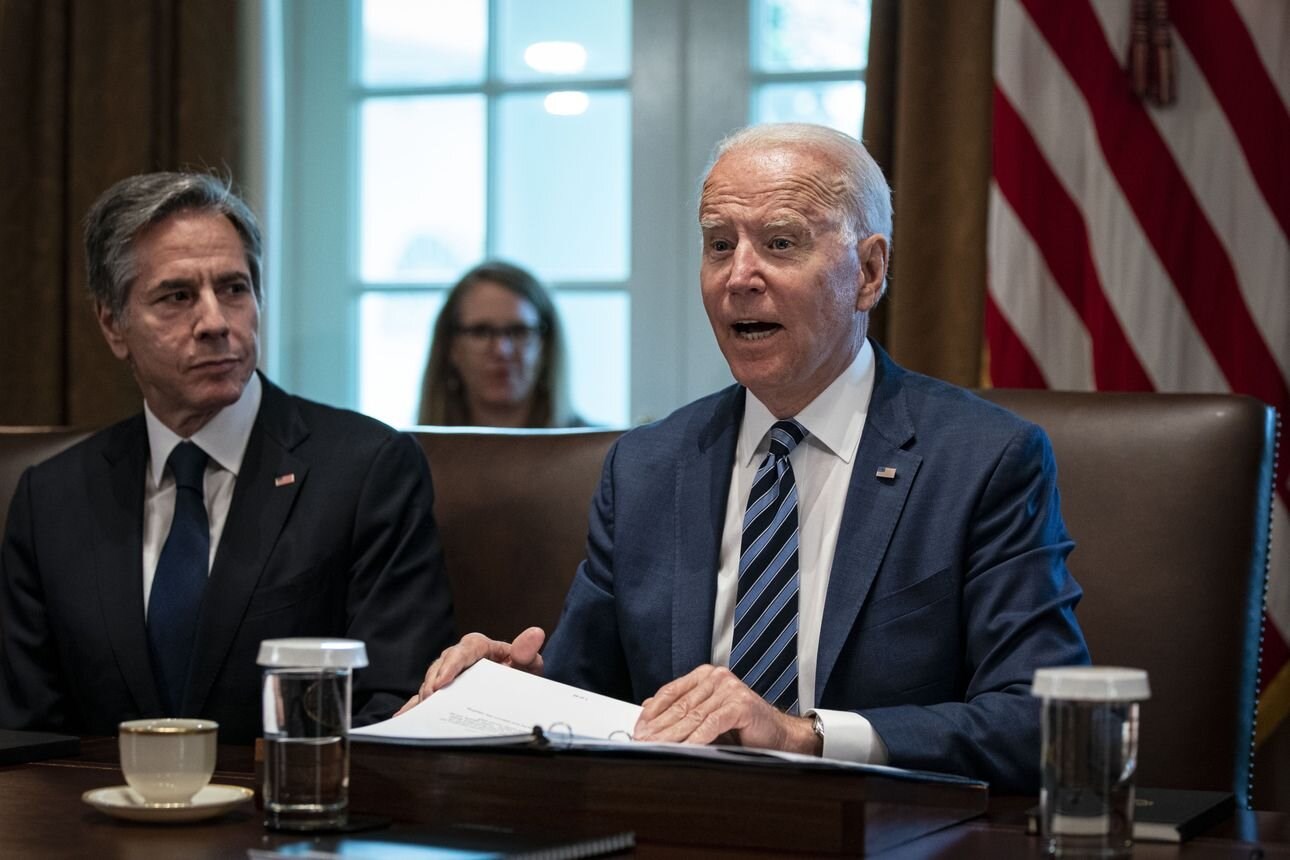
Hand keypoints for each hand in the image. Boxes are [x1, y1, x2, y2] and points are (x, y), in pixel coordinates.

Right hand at [394, 626, 545, 715]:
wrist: (516, 688)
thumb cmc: (519, 673)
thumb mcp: (527, 664)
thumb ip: (528, 651)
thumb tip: (536, 634)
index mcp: (478, 646)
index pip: (463, 651)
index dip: (451, 665)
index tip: (443, 682)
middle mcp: (459, 658)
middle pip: (442, 666)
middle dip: (434, 682)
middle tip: (430, 700)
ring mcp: (448, 674)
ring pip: (431, 681)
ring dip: (425, 695)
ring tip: (421, 712)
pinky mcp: (442, 691)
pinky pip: (424, 696)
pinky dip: (413, 705)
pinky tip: (403, 716)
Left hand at [631, 664, 819, 754]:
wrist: (779, 735)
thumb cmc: (743, 727)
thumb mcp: (707, 714)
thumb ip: (682, 709)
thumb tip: (648, 710)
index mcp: (706, 676)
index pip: (671, 692)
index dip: (652, 711)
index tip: (638, 727)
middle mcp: (717, 677)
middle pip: (680, 705)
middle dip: (658, 727)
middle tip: (642, 741)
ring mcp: (730, 690)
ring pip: (693, 716)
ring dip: (672, 735)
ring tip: (657, 747)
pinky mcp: (740, 705)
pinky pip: (712, 724)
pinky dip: (696, 738)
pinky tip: (684, 748)